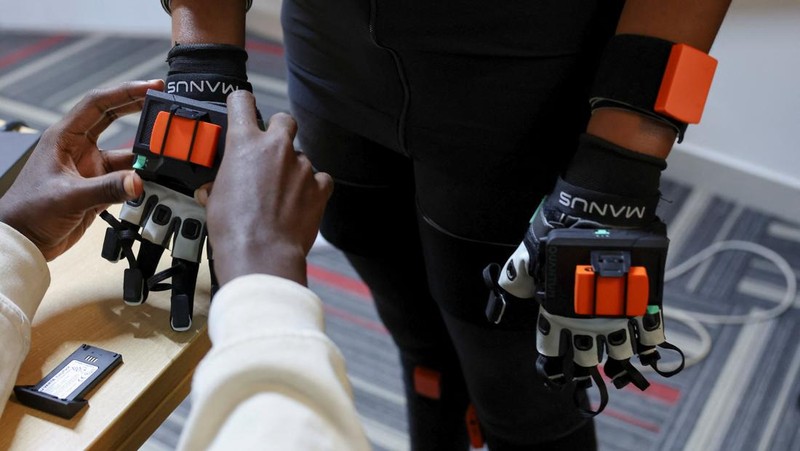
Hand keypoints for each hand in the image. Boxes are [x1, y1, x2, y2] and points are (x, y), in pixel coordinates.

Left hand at [0, 79, 164, 260]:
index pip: (98, 104)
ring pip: (126, 152)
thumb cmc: (29, 211)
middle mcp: (79, 148)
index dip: (126, 92)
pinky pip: (127, 177)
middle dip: (141, 110)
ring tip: (166, 151)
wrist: (23, 239)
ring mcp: (91, 167)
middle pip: (115, 119)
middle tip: (166, 105)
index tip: (151, 87)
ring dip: (145, 153)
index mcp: (65, 137)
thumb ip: (106, 189)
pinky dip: (142, 179)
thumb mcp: (68, 197)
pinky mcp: (99, 187)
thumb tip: (139, 181)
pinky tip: (155, 179)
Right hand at [201, 90, 332, 285]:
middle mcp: (276, 148)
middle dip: (279, 130)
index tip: (242, 108)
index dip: (242, 104)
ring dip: (293, 169)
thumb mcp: (214, 199)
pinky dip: (313, 187)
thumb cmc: (234, 229)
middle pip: (284, 120)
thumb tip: (213, 189)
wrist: (261, 254)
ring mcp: (302, 166)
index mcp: (244, 143)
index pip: (243, 102)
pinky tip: (301, 202)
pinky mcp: (320, 187)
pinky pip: (321, 178)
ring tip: (282, 194)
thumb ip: (219, 183)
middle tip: (270, 151)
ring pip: (301, 155)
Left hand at [483, 133, 681, 415]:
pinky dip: (651, 346)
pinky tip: (647, 351)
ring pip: (619, 353)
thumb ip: (515, 279)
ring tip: (615, 363)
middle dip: (583, 367)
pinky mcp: (644, 302)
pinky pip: (652, 335)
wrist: (599, 213)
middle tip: (582, 371)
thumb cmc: (559, 231)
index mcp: (557, 313)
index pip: (550, 348)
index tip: (552, 368)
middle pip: (586, 360)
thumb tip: (500, 296)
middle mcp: (587, 321)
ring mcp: (618, 314)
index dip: (550, 358)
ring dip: (616, 359)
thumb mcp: (528, 255)